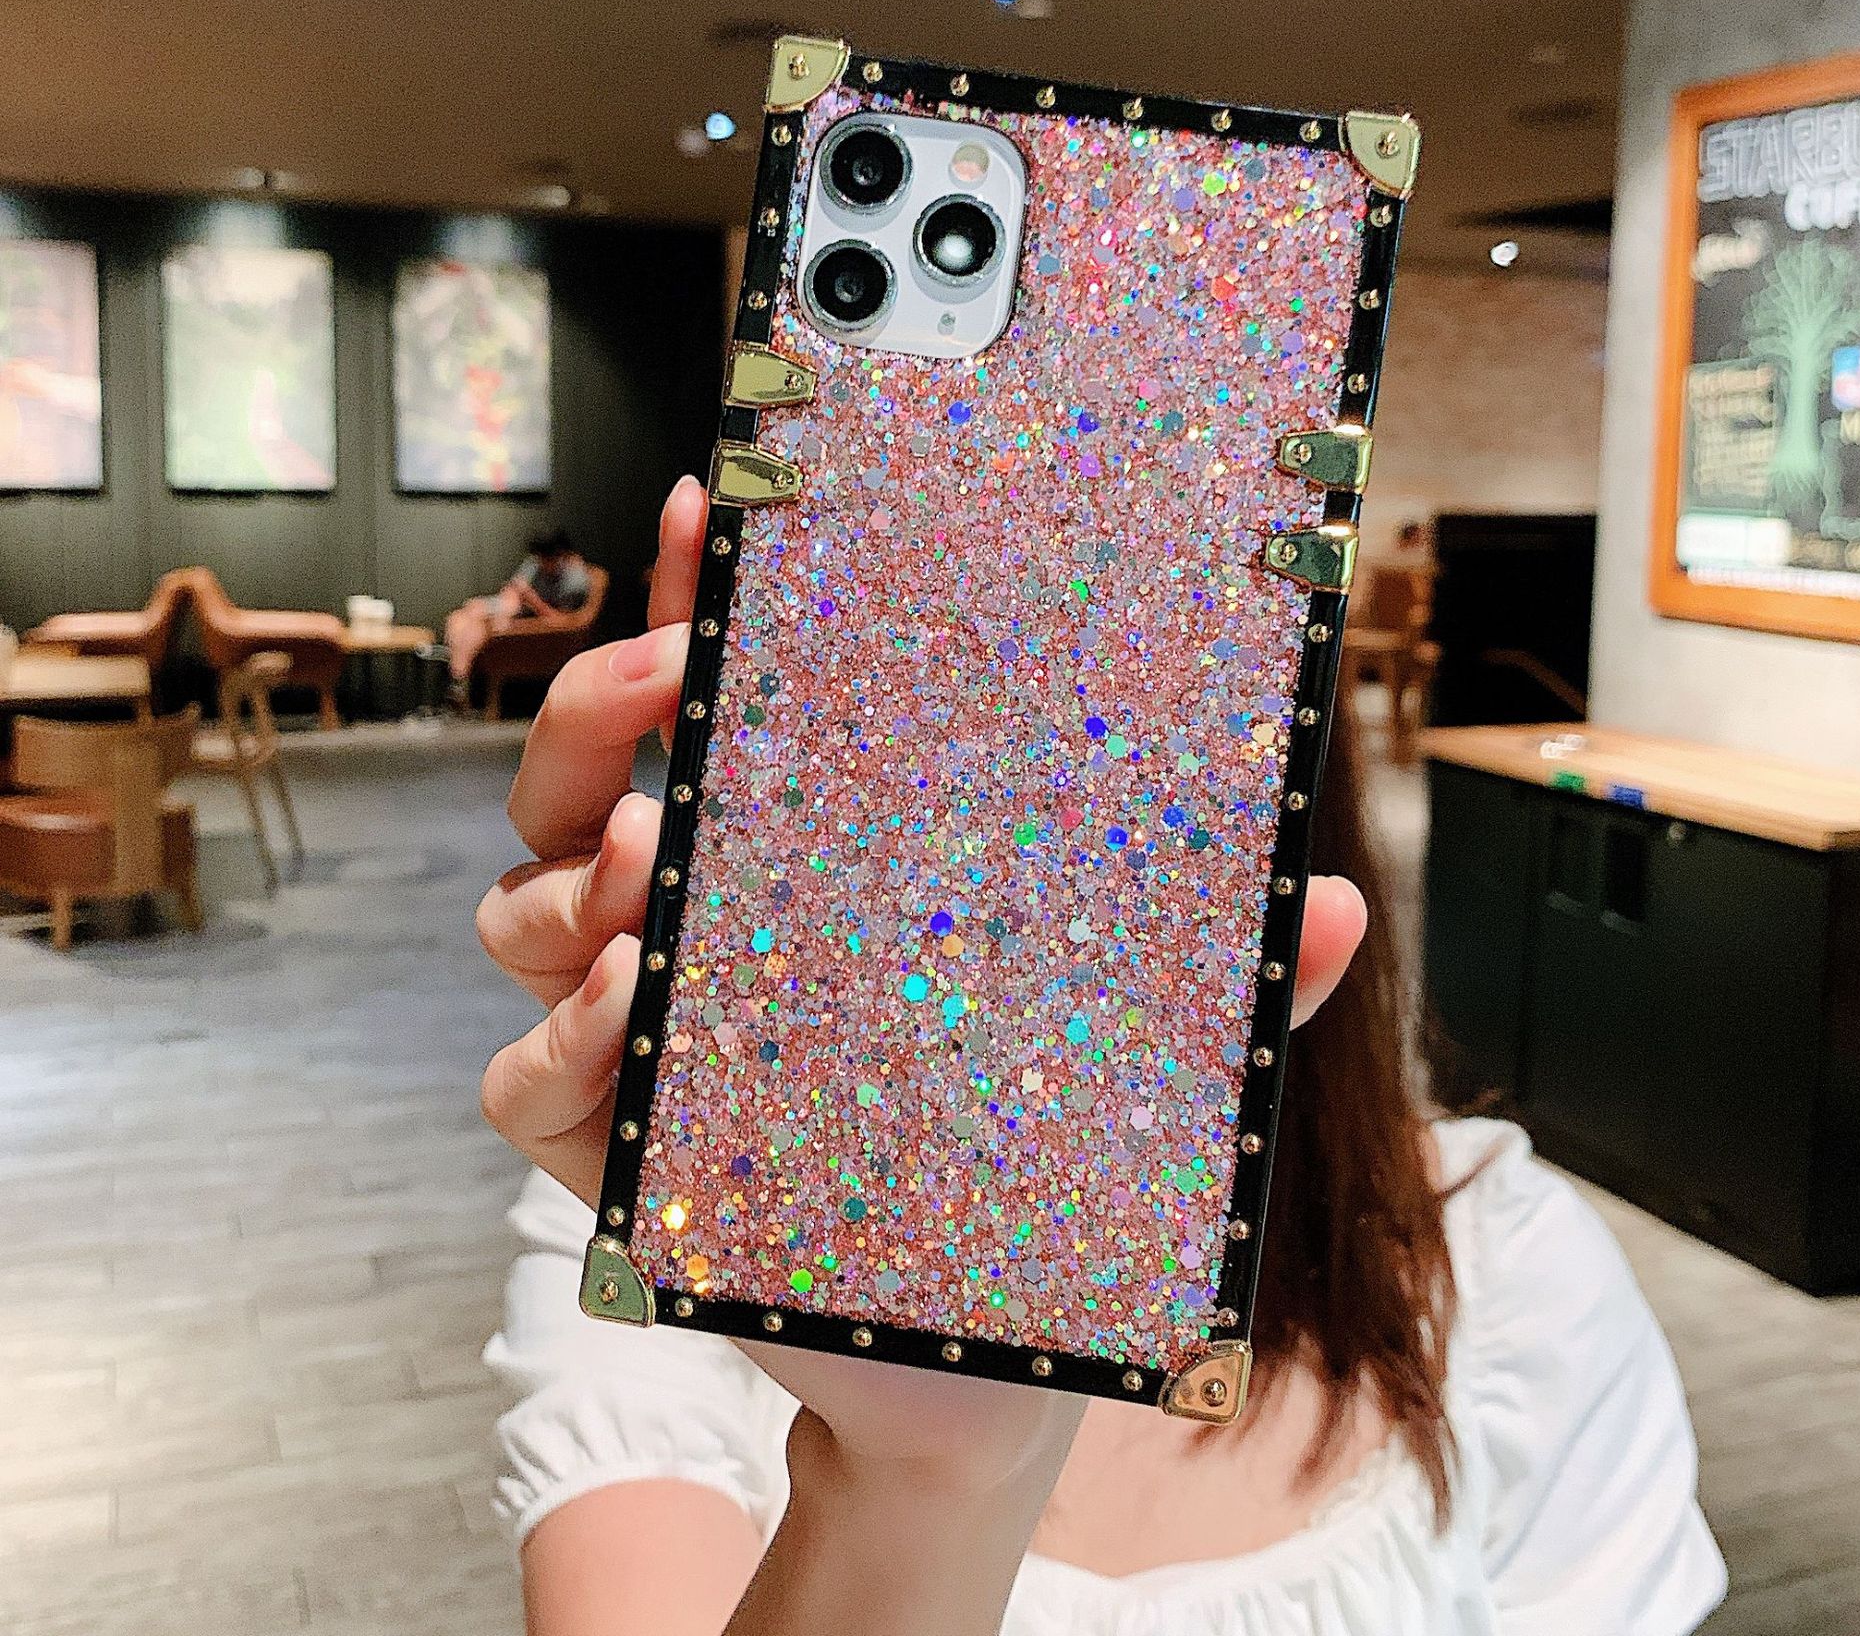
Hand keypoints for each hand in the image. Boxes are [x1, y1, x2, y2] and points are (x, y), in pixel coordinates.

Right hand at [475, 469, 1370, 1491]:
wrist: (976, 1358)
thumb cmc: (1021, 1160)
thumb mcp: (1122, 1051)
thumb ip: (1219, 984)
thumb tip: (1338, 901)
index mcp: (782, 861)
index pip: (712, 705)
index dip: (692, 598)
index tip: (710, 504)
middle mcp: (684, 927)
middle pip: (571, 780)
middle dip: (594, 708)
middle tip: (666, 679)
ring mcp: (636, 1031)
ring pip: (519, 909)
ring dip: (566, 870)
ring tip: (649, 851)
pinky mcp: (607, 1149)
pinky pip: (522, 1079)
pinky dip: (559, 1037)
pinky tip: (628, 1012)